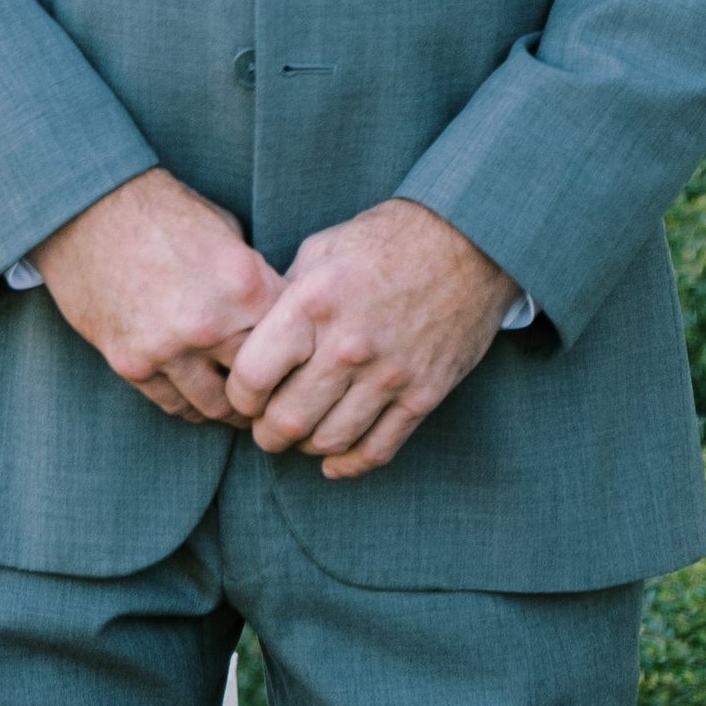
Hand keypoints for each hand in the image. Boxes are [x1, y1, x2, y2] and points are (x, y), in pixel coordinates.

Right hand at [31, 168, 282, 423]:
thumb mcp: (226, 231)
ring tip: (235, 403)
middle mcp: (211, 324)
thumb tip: (279, 315)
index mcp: (245, 285)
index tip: (295, 363)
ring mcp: (168, 349)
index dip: (297, 353)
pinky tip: (196, 396)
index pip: (293, 343)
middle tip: (271, 397)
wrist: (88, 207)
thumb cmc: (163, 211)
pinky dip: (189, 404)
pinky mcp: (132, 364)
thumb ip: (253, 279)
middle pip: (259, 383)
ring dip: (228, 407)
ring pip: (216, 406)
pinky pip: (173, 404)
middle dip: (268, 391)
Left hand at [222, 198, 513, 478]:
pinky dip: (349, 465)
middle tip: (264, 428)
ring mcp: (390, 374)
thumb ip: (286, 297)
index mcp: (314, 303)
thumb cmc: (384, 240)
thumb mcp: (321, 250)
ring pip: (330, 441)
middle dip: (266, 434)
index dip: (238, 397)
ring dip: (305, 448)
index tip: (242, 397)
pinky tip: (333, 461)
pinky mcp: (424, 394)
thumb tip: (253, 338)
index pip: (253, 376)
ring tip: (298, 437)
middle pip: (288, 419)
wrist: (466, 242)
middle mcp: (349, 344)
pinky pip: (378, 449)